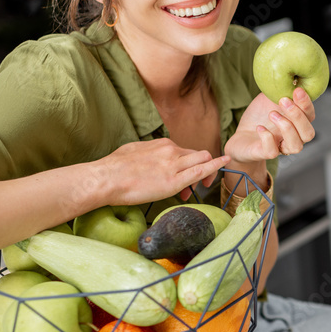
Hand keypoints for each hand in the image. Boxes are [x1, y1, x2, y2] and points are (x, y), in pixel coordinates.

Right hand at [93, 139, 229, 204]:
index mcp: (162, 144)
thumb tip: (150, 160)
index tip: (185, 177)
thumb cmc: (114, 168)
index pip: (185, 152)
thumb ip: (149, 154)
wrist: (106, 178)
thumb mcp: (135, 151)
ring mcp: (173, 165)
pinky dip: (215, 167)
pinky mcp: (173, 181)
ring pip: (202, 161)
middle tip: (196, 185)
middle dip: (203, 167)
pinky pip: (200, 171)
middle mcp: (171, 151)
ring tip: (201, 186)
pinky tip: (224, 163)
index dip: (190, 164)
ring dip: (207, 172)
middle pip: (198, 156)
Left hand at [225, 88, 315, 162]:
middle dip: (298, 116)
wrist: (242, 135)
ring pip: (296, 146)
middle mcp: (293, 137)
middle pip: (308, 134)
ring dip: (286, 128)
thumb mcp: (270, 98)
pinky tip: (260, 128)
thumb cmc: (260, 117)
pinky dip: (267, 138)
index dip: (306, 104)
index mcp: (298, 123)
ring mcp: (281, 147)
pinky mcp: (265, 153)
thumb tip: (292, 73)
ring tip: (271, 114)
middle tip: (283, 100)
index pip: (310, 116)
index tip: (297, 90)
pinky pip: (273, 152)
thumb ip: (282, 89)